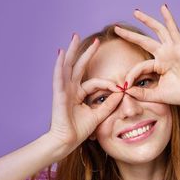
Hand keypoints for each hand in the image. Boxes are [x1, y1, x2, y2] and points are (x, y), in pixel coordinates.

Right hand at [45, 34, 123, 150]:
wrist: (66, 142)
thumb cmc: (78, 131)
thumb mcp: (98, 115)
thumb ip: (108, 105)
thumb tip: (121, 94)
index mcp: (78, 94)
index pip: (94, 83)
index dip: (107, 83)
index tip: (119, 86)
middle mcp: (70, 89)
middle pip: (78, 67)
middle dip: (86, 53)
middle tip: (95, 40)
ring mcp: (63, 90)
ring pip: (68, 66)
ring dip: (72, 51)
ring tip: (75, 37)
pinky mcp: (59, 94)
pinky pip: (59, 76)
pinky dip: (59, 64)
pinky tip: (61, 53)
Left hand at [114, 4, 179, 106]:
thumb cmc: (179, 95)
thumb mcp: (155, 94)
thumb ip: (141, 93)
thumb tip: (125, 90)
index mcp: (159, 65)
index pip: (140, 65)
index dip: (131, 75)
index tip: (124, 85)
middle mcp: (164, 54)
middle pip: (144, 41)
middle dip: (130, 35)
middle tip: (116, 28)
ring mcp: (172, 49)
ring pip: (157, 30)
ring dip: (146, 20)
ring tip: (135, 12)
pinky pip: (173, 29)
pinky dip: (168, 18)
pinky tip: (163, 7)